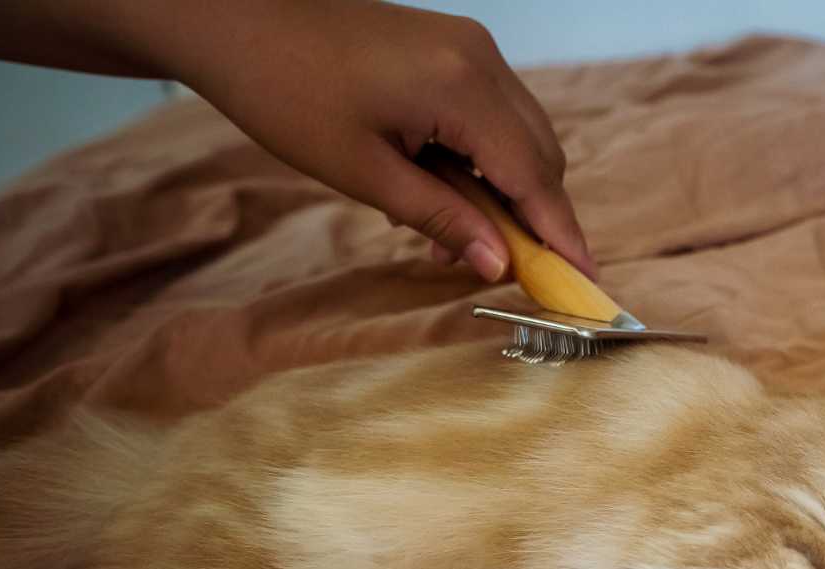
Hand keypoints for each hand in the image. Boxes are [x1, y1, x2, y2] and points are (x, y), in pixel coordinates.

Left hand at [171, 1, 596, 282]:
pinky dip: (488, 158)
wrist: (240, 18)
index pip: (534, 177)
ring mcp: (473, 48)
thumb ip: (441, 218)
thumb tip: (498, 264)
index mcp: (460, 89)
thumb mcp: (363, 174)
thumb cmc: (285, 92)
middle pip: (542, 155)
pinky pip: (497, 112)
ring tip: (458, 233)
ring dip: (509, 190)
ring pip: (524, 135)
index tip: (584, 284)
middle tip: (512, 271)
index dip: (562, 236)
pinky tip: (447, 187)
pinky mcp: (457, 46)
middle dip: (536, 218)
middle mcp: (482, 60)